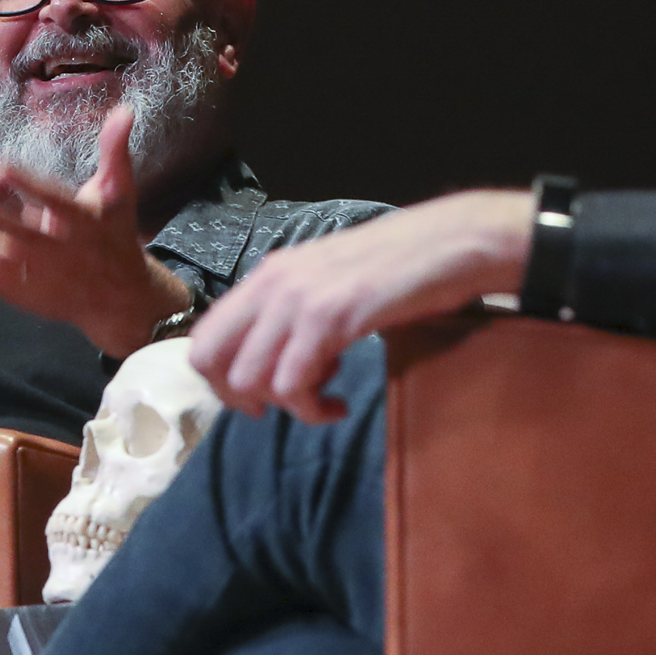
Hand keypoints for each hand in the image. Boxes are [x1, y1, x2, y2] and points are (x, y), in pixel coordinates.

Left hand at [0, 103, 192, 355]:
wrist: (120, 299)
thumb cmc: (115, 235)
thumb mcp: (119, 192)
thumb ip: (115, 151)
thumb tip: (124, 110)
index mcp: (86, 225)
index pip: (55, 203)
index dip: (28, 185)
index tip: (2, 165)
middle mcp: (62, 253)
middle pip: (22, 236)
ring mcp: (40, 276)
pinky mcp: (22, 291)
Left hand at [188, 189, 532, 421]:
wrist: (452, 244)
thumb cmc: (401, 267)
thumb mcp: (331, 284)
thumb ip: (295, 312)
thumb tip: (272, 361)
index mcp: (268, 274)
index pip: (203, 338)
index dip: (222, 381)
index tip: (264, 395)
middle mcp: (272, 283)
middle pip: (211, 364)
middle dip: (243, 400)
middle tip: (290, 403)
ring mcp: (298, 299)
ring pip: (249, 381)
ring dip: (286, 406)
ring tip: (326, 397)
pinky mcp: (330, 318)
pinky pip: (292, 385)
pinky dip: (312, 411)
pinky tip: (340, 406)